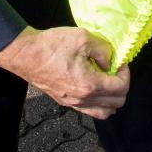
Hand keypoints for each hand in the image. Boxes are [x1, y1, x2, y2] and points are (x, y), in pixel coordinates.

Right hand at [0, 26, 129, 119]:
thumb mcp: (83, 38)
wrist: (25, 55)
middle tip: (113, 70)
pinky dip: (98, 102)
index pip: (121, 89)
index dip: (125, 74)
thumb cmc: (52, 46)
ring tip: (105, 80)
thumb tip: (110, 61)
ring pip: (103, 113)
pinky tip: (93, 85)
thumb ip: (103, 50)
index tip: (119, 62)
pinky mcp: (65, 102)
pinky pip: (89, 111)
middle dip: (121, 86)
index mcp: (90, 85)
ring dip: (111, 98)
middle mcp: (83, 100)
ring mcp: (73, 104)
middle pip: (116, 103)